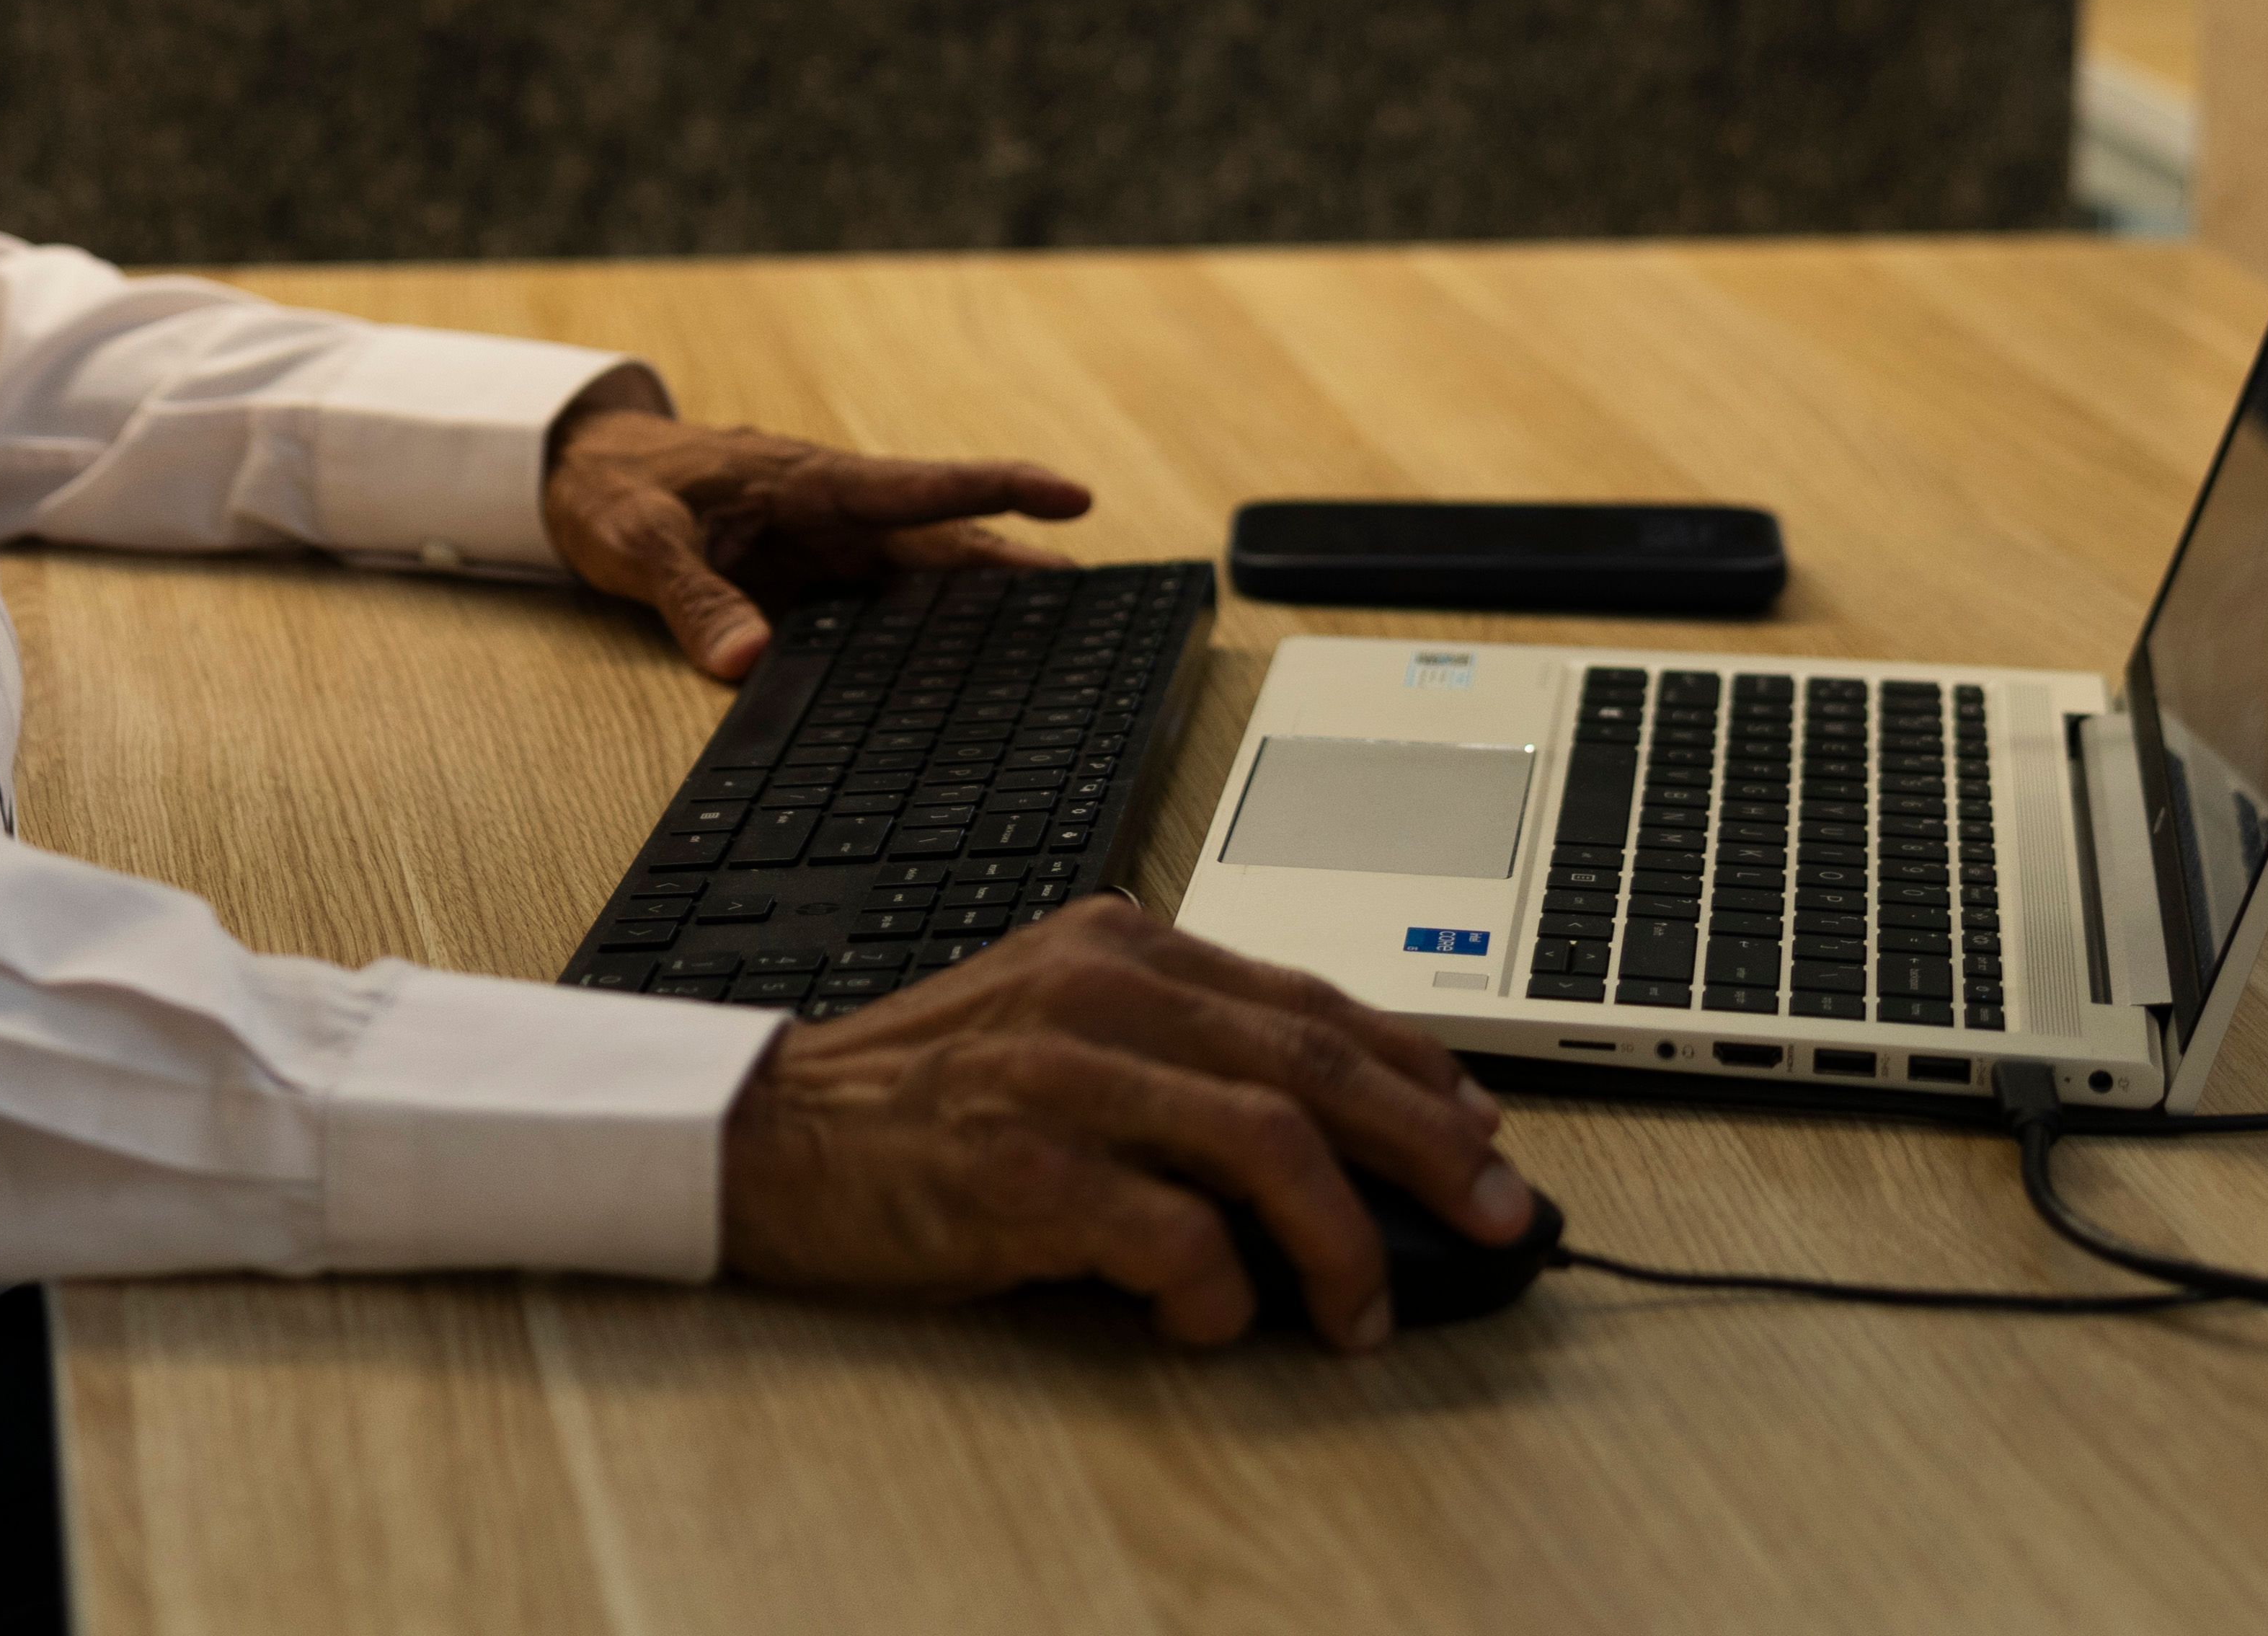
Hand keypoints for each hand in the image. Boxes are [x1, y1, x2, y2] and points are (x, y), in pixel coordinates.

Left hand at [540, 379, 1091, 681]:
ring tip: (1058, 638)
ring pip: (921, 577)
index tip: (1071, 495)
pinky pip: (877, 609)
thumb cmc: (614, 490)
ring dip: (981, 602)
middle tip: (1096, 601)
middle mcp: (831, 515)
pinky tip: (953, 671)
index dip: (997, 489)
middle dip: (1018, 563)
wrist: (578, 472)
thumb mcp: (641, 543)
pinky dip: (921, 634)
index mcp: (808, 484)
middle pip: (943, 540)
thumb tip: (745, 663)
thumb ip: (694, 601)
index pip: (919, 485)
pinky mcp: (806, 582)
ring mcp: (824, 549)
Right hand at [716, 902, 1530, 1353]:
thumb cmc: (926, 1095)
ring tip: (1362, 1312)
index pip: (1309, 1000)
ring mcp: (1062, 1076)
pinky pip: (1168, 1234)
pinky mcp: (1021, 1170)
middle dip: (1428, 1145)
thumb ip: (1178, 1054)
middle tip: (1499, 1216)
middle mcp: (1102, 991)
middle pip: (1313, 1061)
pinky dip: (1217, 1290)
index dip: (1415, 1069)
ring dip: (1340, 1239)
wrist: (768, 1129)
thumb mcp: (1061, 1028)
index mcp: (1124, 946)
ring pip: (1265, 1140)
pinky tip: (1215, 1322)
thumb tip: (1328, 1130)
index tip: (1485, 1131)